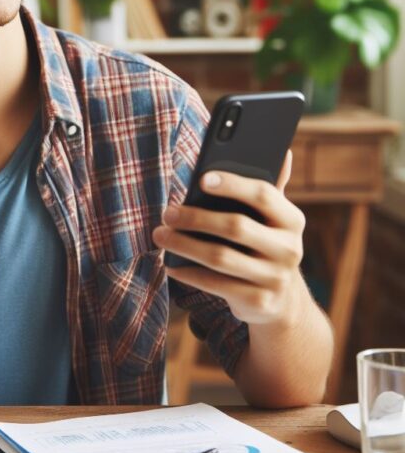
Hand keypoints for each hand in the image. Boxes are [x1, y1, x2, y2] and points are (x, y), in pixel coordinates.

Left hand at [152, 150, 308, 325]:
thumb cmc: (265, 246)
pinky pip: (216, 285)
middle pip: (236, 226)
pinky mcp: (259, 302)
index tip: (202, 179)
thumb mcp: (272, 220)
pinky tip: (171, 264)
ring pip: (220, 257)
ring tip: (160, 235)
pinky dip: (189, 273)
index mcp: (293, 220)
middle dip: (195, 218)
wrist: (282, 302)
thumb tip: (284, 151)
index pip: (263, 195)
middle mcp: (290, 249)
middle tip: (167, 212)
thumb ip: (271, 188)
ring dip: (184, 245)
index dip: (232, 184)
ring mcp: (275, 278)